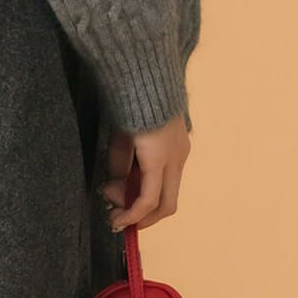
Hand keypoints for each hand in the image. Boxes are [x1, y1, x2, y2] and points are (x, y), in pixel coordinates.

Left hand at [99, 113, 189, 234]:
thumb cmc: (130, 104)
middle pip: (167, 204)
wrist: (150, 75)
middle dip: (144, 218)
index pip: (148, 200)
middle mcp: (176, 158)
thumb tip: (116, 186)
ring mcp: (182, 152)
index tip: (115, 222)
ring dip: (146, 199)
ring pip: (170, 191)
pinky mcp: (183, 145)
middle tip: (120, 218)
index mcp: (158, 158)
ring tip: (119, 189)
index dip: (132, 216)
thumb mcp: (118, 136)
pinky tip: (133, 178)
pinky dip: (153, 184)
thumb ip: (119, 163)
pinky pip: (170, 175)